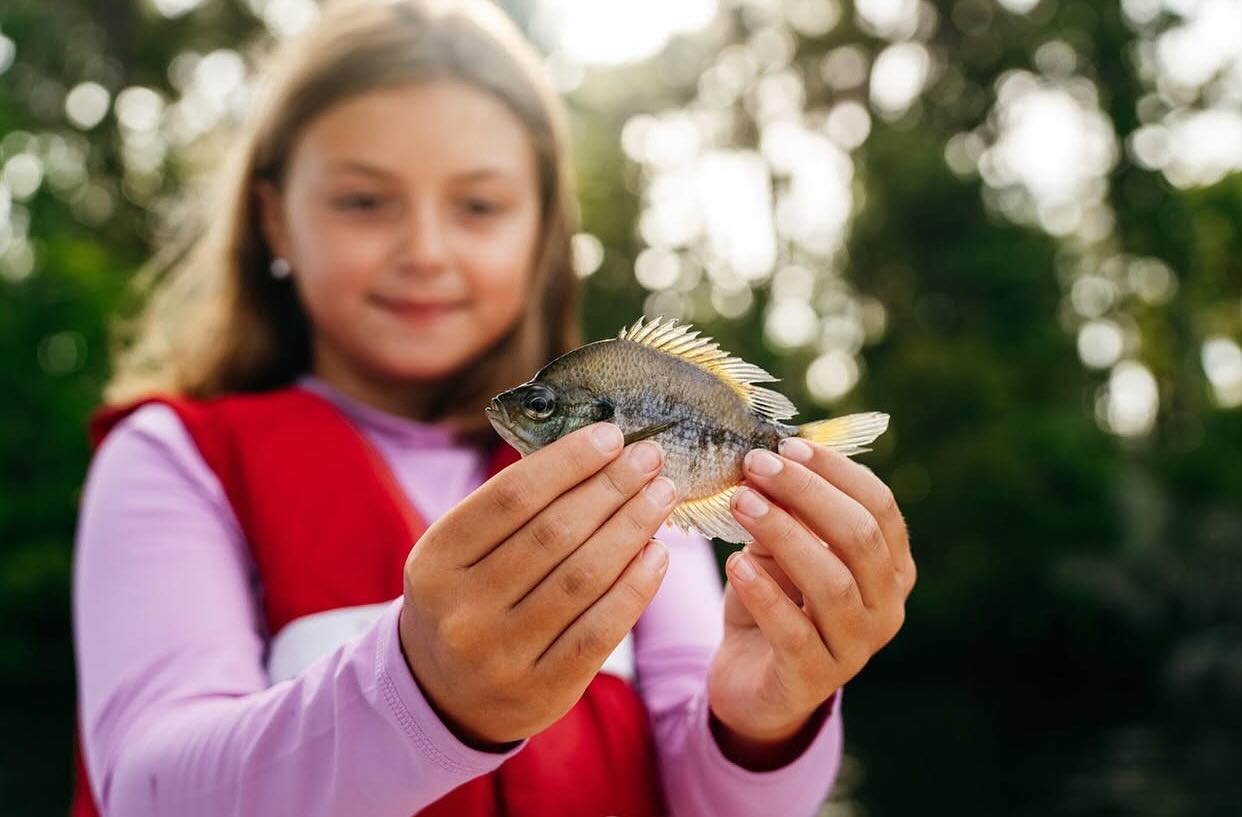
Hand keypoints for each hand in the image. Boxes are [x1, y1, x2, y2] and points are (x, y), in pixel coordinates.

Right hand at [399, 423, 676, 746]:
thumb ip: (512, 509)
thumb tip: (595, 451)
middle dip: (610, 487)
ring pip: (583, 578)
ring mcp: (500, 655)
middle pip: (553, 533)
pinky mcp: (542, 690)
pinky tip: (657, 553)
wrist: (444, 692)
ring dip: (632, 528)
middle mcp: (462, 610)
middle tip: (649, 458)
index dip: (567, 461)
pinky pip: (601, 629)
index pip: (511, 496)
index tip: (611, 436)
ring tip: (661, 495)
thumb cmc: (468, 597)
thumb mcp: (461, 552)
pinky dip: (635, 586)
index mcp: (435, 561)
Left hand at [707, 438, 914, 751]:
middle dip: (806, 494)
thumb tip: (770, 455)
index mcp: (891, 566)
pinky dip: (765, 593)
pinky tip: (737, 563)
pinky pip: (794, 632)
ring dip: (783, 534)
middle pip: (860, 538)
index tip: (787, 446)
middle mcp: (886, 607)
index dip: (836, 471)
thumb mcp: (783, 548)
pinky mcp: (814, 679)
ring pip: (831, 583)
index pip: (879, 506)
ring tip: (741, 504)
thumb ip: (788, 510)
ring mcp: (856, 648)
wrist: (751, 678)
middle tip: (756, 466)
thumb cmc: (776, 599)